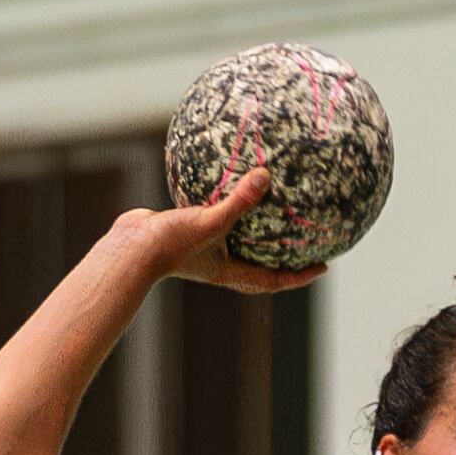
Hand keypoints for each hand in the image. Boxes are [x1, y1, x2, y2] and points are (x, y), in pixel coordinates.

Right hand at [115, 167, 326, 295]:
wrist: (132, 247)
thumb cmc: (172, 243)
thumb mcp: (211, 221)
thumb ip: (239, 201)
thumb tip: (266, 176)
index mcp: (230, 271)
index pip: (273, 279)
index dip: (300, 276)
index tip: (323, 268)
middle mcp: (220, 264)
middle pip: (260, 267)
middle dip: (282, 260)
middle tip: (305, 247)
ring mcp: (204, 249)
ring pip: (239, 243)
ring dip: (256, 234)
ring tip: (273, 214)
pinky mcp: (189, 232)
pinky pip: (217, 219)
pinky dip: (229, 208)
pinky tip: (231, 185)